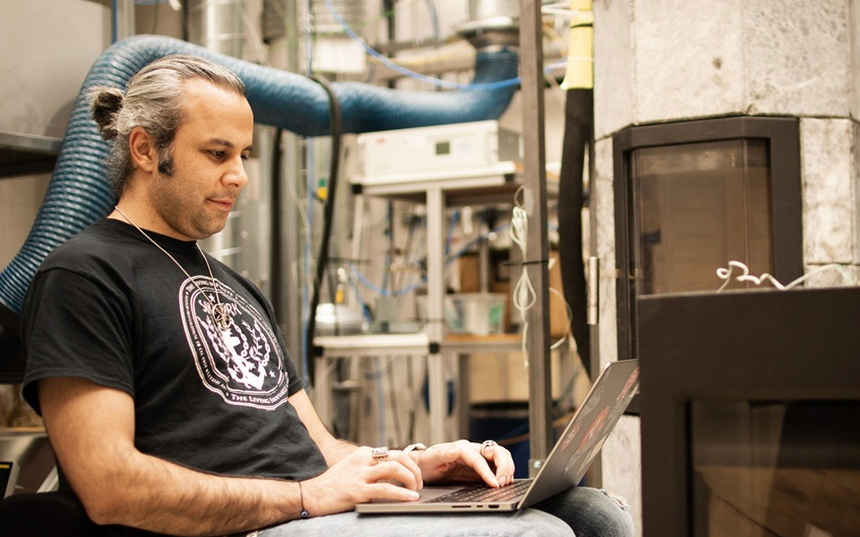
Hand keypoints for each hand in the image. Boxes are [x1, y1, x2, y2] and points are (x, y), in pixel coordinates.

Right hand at [301, 446, 422, 515]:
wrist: (311, 494)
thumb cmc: (332, 484)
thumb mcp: (352, 468)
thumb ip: (369, 467)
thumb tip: (391, 473)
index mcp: (363, 453)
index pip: (394, 453)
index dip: (409, 464)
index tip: (415, 475)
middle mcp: (363, 460)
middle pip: (398, 457)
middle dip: (414, 470)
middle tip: (419, 483)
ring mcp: (360, 474)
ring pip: (395, 469)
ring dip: (411, 480)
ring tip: (416, 490)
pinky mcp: (358, 490)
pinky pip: (386, 489)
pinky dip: (402, 493)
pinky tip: (410, 498)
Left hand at [412, 439, 514, 487]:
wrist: (423, 465)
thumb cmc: (426, 462)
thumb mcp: (430, 458)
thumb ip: (442, 454)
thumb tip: (454, 451)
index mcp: (461, 448)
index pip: (480, 459)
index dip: (488, 472)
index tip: (494, 484)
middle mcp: (472, 450)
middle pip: (497, 451)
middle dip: (504, 467)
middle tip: (502, 483)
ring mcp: (477, 457)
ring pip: (501, 456)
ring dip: (506, 468)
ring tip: (504, 483)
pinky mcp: (479, 466)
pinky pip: (497, 465)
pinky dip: (504, 472)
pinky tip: (503, 482)